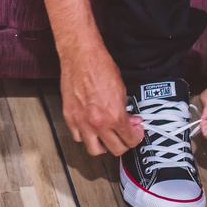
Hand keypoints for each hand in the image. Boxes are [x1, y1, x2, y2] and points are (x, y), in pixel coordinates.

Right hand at [59, 39, 144, 155]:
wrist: (81, 56)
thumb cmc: (101, 67)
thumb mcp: (122, 89)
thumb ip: (125, 109)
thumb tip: (130, 121)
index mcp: (114, 116)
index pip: (130, 140)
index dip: (136, 137)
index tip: (135, 131)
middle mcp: (98, 123)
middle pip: (115, 149)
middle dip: (123, 143)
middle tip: (124, 134)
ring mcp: (81, 122)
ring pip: (94, 150)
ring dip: (103, 144)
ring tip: (106, 136)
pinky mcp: (69, 117)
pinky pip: (78, 137)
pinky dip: (85, 135)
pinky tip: (90, 127)